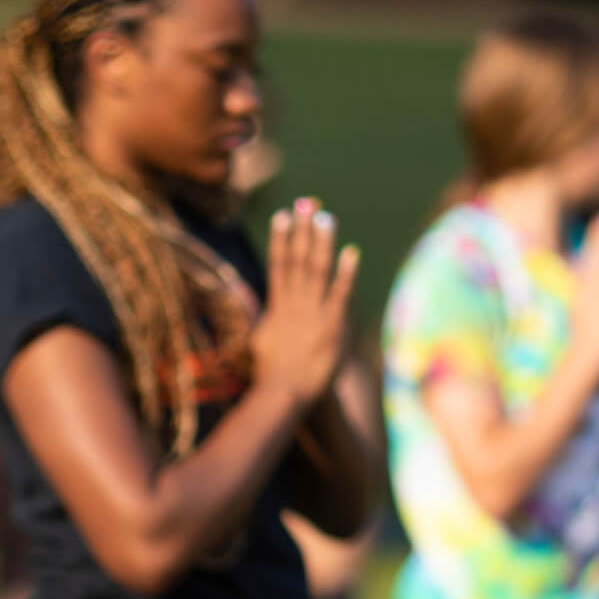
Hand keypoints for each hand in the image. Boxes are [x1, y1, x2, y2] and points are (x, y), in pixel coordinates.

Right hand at [251, 196, 359, 408]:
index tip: (283, 215)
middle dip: (302, 231)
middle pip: (298, 260)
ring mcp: (313, 314)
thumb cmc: (270, 374)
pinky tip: (352, 253)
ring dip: (321, 243)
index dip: (281, 238)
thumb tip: (247, 299)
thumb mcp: (258, 341)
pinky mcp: (332, 327)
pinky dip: (345, 274)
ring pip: (317, 271)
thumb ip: (258, 317)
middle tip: (306, 204)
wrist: (283, 394)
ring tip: (326, 218)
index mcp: (277, 307)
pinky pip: (340, 295)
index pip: (279, 265)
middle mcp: (294, 305)